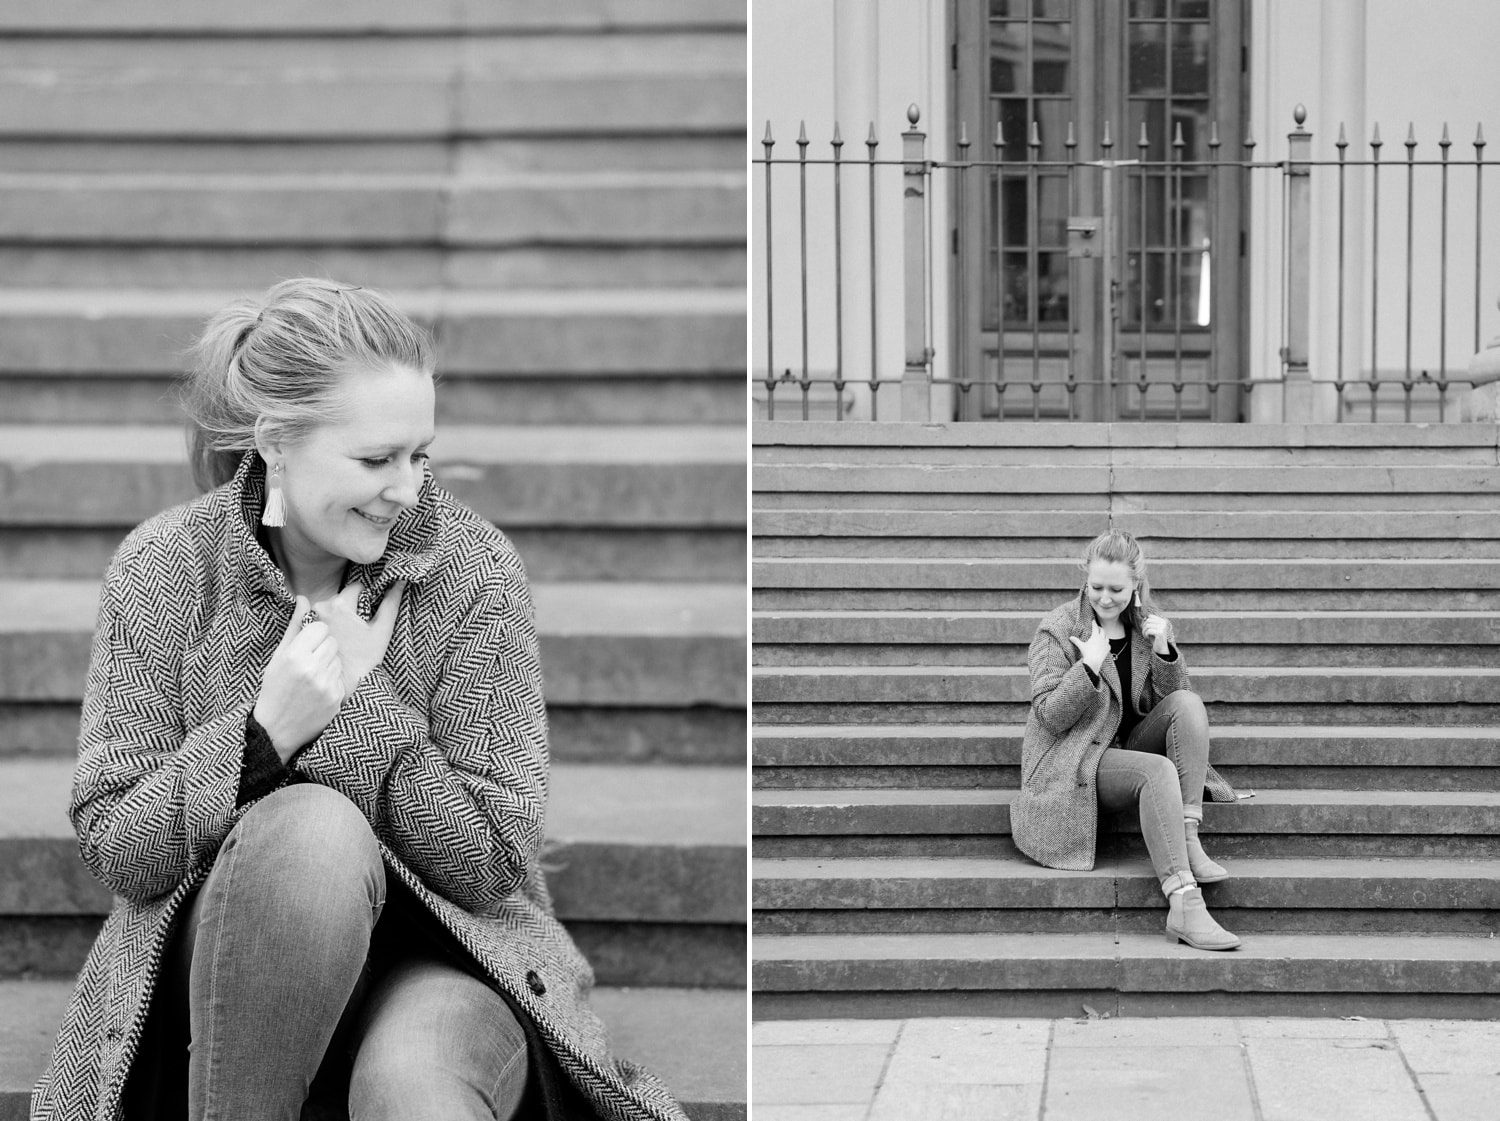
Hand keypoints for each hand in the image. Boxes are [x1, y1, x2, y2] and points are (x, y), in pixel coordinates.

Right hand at [254, 596, 343, 761]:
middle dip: (322, 649)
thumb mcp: (279, 656)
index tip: (306, 645)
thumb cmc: (275, 688)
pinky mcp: (336, 698)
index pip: (320, 628)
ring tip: (312, 678)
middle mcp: (311, 668)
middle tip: (309, 663)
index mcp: (294, 655)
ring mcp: (326, 684)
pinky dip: (332, 681)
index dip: (314, 635)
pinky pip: (341, 677)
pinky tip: (317, 691)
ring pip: (338, 659)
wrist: (276, 728)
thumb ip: (294, 626)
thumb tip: (304, 598)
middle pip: (332, 642)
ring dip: (329, 665)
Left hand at [311, 581, 403, 695]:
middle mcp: (321, 608)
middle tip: (358, 629)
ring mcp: (310, 619)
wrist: (344, 685)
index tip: (369, 615)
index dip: (367, 598)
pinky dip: (328, 624)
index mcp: (340, 605)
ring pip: (331, 607)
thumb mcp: (382, 630)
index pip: (357, 587)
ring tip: (348, 636)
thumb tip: (399, 581)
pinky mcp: (304, 630)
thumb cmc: (365, 660)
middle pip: (342, 597)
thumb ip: (391, 602)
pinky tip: (336, 640)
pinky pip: (319, 618)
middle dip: (352, 607)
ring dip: (340, 616)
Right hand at [1069, 619, 1110, 672]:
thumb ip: (1076, 641)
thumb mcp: (1081, 646)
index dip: (1094, 623)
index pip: (1095, 627)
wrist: (1094, 661)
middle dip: (1099, 628)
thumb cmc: (1087, 653)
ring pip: (1106, 636)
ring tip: (1102, 634)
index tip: (1093, 620)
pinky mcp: (1108, 649)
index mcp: (1095, 636)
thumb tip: (1070, 637)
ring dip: (1104, 634)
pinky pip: (1108, 644)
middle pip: (1102, 630)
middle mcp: (1102, 638)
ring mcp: (1105, 643)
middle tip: (1097, 627)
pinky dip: (1106, 643)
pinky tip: (1105, 644)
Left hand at [1141, 612, 1171, 655]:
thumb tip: (1144, 618)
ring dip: (1144, 631)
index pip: (1150, 616)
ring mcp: (1162, 628)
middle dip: (1144, 627)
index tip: (1146, 628)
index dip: (1146, 622)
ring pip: (1147, 626)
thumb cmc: (1155, 638)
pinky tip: (1147, 638)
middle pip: (1148, 620)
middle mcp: (1163, 623)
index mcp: (1162, 621)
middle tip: (1144, 633)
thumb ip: (1149, 623)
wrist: (1161, 647)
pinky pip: (1148, 631)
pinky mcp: (1160, 633)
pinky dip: (1145, 635)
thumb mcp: (1152, 629)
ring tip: (1145, 636)